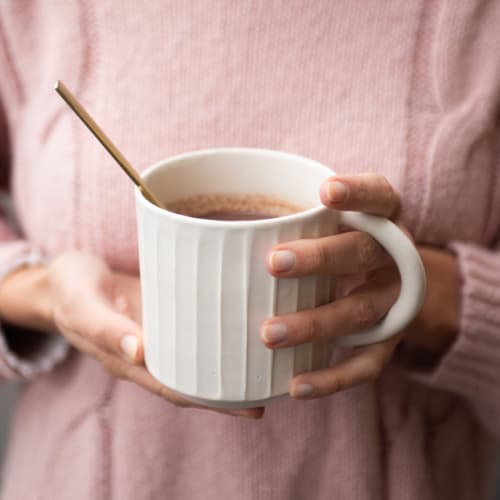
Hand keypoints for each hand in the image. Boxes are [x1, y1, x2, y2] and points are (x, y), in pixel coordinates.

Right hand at [0, 251, 262, 418]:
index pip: (179, 389)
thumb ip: (105, 328)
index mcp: (131, 361)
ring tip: (270, 358)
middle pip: (196, 377)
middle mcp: (151, 352)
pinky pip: (194, 324)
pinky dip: (217, 330)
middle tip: (275, 383)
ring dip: (230, 358)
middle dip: (233, 386)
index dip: (213, 402)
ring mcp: (160, 331)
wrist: (69, 273)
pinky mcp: (166, 309)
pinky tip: (241, 321)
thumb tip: (139, 352)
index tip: (251, 408)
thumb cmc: (71, 289)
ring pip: (199, 353)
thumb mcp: (82, 305)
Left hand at [260, 174, 459, 399]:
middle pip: (363, 253)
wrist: (384, 279)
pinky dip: (333, 378)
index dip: (358, 192)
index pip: (379, 195)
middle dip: (320, 258)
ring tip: (269, 333)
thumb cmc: (335, 242)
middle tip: (274, 264)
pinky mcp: (389, 338)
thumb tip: (203, 217)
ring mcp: (395, 300)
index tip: (325, 191)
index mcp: (382, 218)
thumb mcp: (327, 219)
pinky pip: (368, 364)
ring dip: (316, 323)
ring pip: (361, 312)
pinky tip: (295, 386)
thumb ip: (294, 212)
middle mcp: (395, 257)